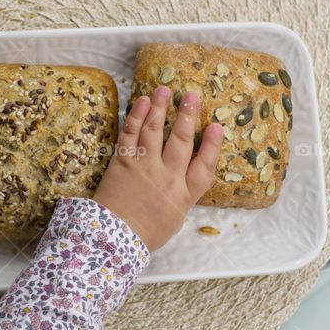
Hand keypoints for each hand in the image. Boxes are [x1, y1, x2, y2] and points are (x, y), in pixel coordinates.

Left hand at [92, 85, 222, 250]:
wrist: (112, 239)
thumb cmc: (145, 233)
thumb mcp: (174, 218)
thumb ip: (183, 195)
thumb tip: (186, 176)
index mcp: (184, 195)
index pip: (205, 167)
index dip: (213, 145)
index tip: (217, 126)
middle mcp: (167, 178)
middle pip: (181, 142)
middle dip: (188, 116)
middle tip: (192, 96)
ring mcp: (144, 167)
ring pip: (155, 131)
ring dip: (161, 108)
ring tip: (165, 90)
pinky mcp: (122, 162)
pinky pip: (131, 134)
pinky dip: (137, 116)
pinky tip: (142, 102)